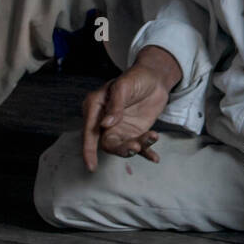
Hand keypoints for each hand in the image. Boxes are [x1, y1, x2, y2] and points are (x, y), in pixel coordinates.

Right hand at [80, 45, 179, 171]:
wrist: (155, 78)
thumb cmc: (135, 77)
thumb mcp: (123, 86)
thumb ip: (115, 105)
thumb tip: (105, 125)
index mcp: (95, 107)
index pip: (89, 131)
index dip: (88, 150)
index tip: (91, 166)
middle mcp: (105, 122)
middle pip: (108, 143)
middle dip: (121, 149)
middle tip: (134, 147)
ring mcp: (121, 129)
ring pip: (125, 146)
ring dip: (137, 147)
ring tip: (151, 137)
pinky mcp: (136, 132)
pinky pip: (140, 146)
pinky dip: (147, 152)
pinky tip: (155, 157)